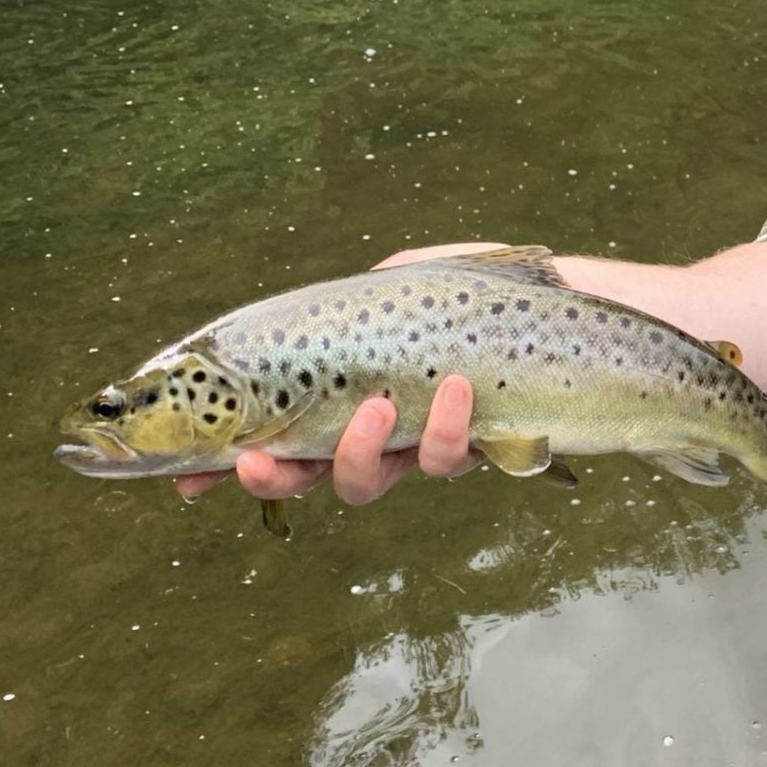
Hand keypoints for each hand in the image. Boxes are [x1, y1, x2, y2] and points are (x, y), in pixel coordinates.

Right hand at [173, 242, 506, 507]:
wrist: (576, 306)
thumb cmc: (487, 289)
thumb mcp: (403, 283)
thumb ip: (351, 310)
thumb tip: (312, 345)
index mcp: (346, 385)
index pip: (276, 429)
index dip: (230, 463)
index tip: (190, 483)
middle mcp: (379, 425)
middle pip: (308, 471)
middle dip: (273, 476)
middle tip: (256, 462)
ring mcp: (424, 443)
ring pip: (367, 481)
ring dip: (359, 451)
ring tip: (378, 405)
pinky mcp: (476, 452)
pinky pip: (446, 461)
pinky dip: (447, 429)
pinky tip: (459, 388)